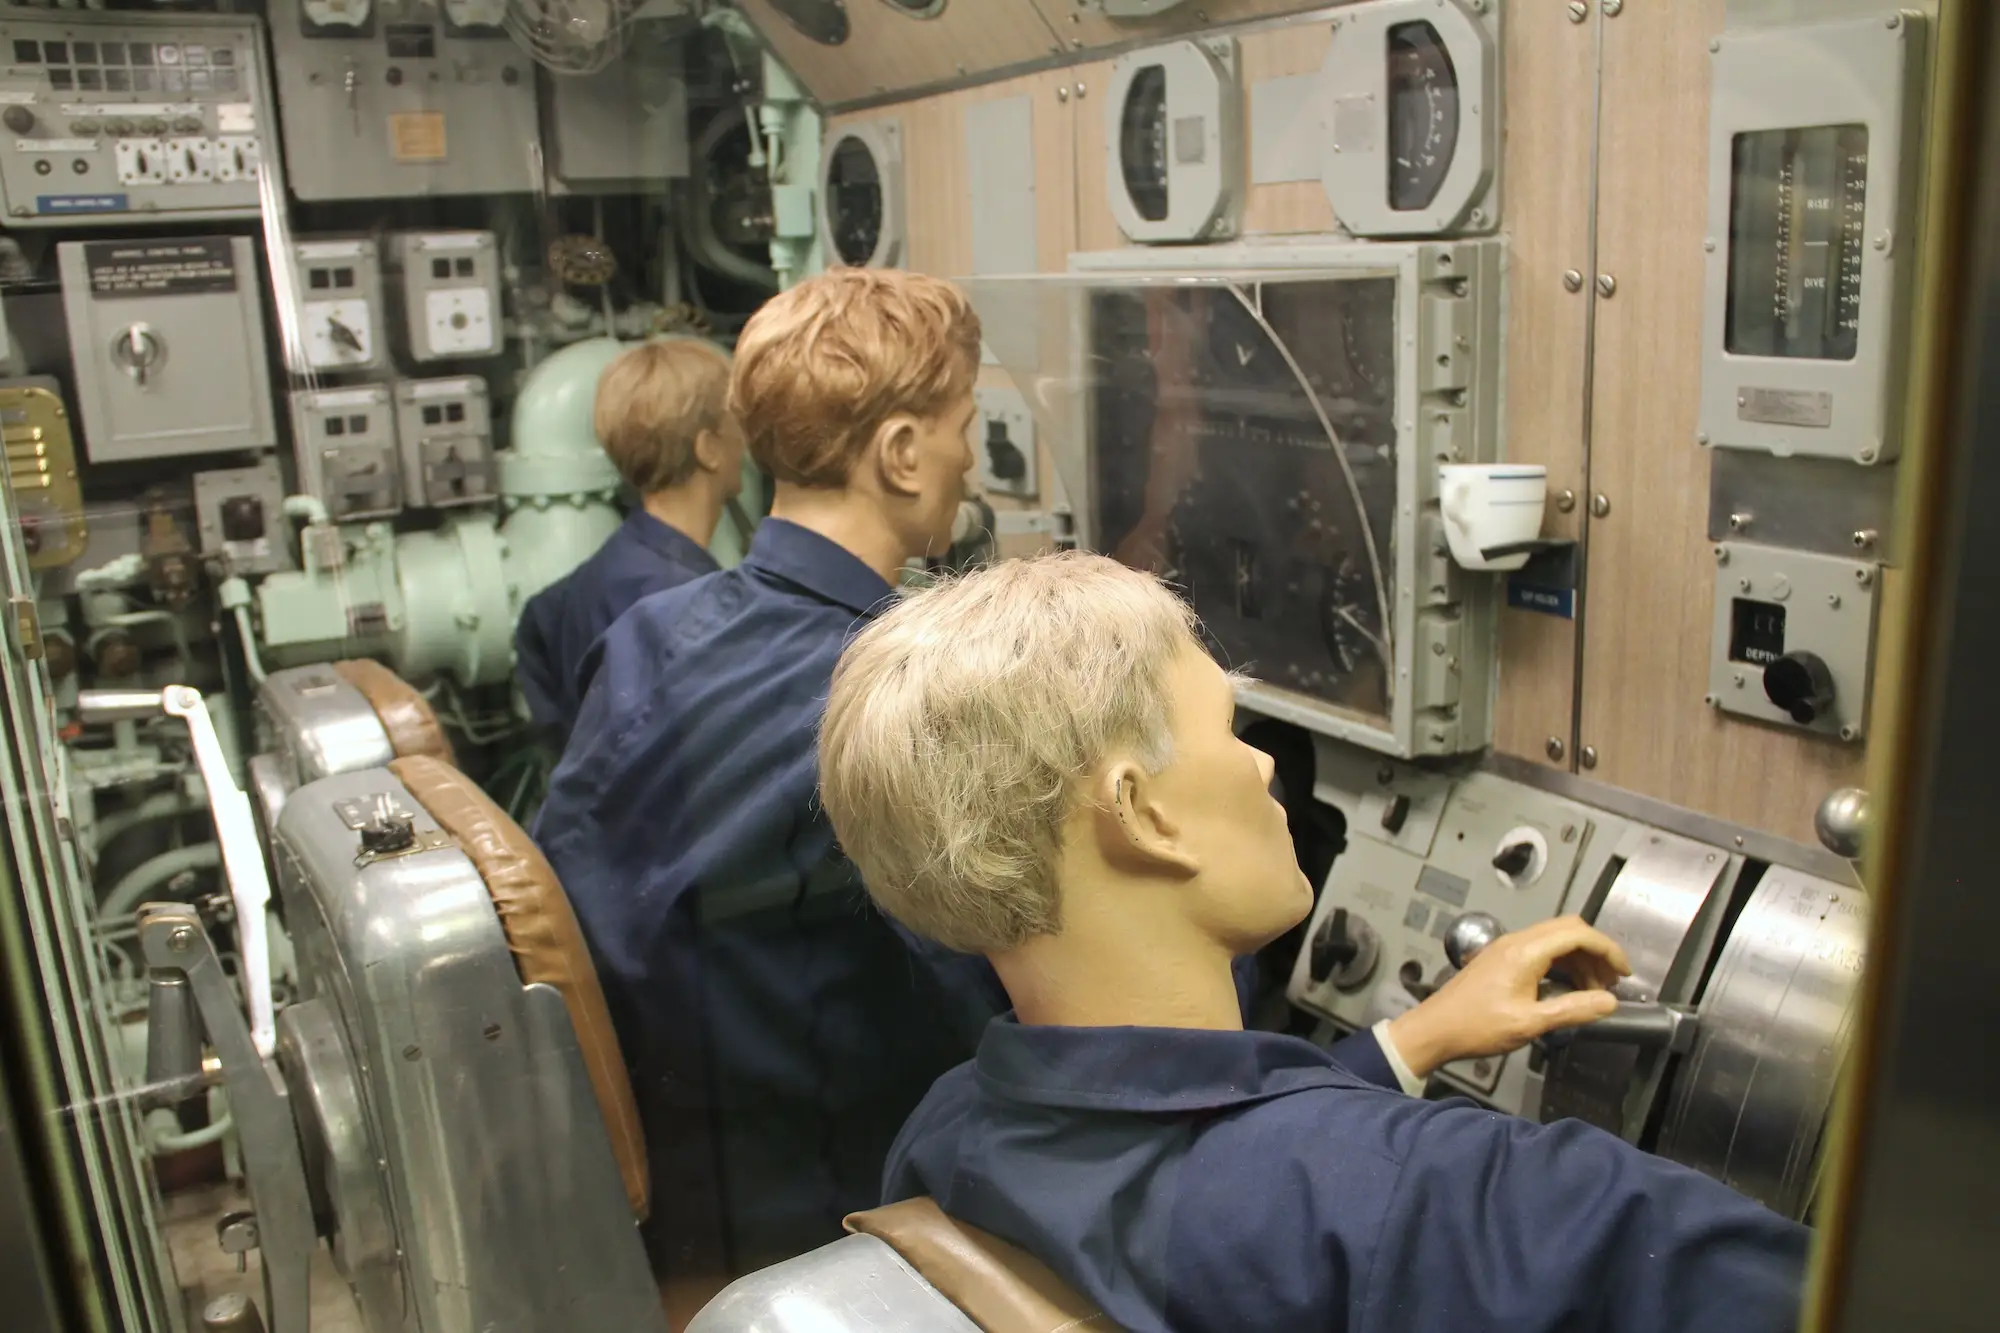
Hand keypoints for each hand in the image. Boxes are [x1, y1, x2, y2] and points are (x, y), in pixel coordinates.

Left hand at [1385, 916, 1631, 1079]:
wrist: (1434, 1029)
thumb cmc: (1477, 1027)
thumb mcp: (1529, 1024)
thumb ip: (1572, 1010)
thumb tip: (1609, 1002)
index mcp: (1524, 952)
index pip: (1577, 933)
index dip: (1607, 949)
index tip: (1624, 973)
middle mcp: (1516, 941)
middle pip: (1568, 930)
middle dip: (1596, 952)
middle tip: (1611, 983)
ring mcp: (1507, 948)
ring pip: (1555, 940)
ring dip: (1580, 960)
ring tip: (1594, 991)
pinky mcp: (1501, 958)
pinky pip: (1541, 950)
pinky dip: (1562, 964)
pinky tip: (1569, 989)